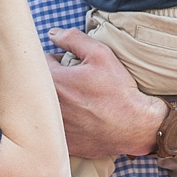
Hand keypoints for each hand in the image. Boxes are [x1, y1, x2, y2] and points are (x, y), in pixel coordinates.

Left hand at [46, 27, 162, 159]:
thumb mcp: (100, 54)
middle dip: (55, 81)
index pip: (41, 63)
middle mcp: (48, 106)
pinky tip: (83, 119)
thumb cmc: (119, 91)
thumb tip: (52, 33)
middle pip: (42, 86)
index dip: (57, 61)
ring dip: (59, 101)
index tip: (70, 66)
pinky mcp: (63, 143)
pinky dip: (66, 121)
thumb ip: (73, 39)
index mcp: (54, 82)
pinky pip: (57, 128)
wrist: (135, 126)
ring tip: (80, 101)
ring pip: (48, 107)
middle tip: (76, 83)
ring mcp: (55, 127)